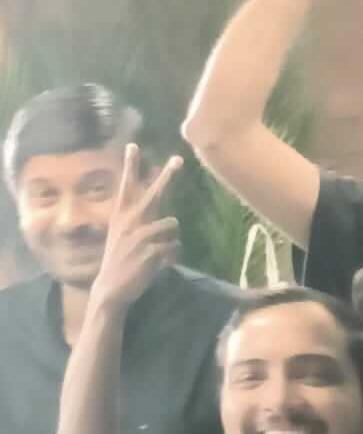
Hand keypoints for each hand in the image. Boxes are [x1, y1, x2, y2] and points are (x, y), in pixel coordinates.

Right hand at [88, 145, 181, 312]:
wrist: (112, 288)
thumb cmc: (122, 261)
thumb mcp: (125, 236)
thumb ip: (141, 221)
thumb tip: (164, 213)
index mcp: (121, 215)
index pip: (126, 186)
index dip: (130, 166)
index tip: (133, 145)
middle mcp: (129, 221)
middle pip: (154, 193)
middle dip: (167, 176)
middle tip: (179, 159)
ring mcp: (140, 235)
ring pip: (172, 224)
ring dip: (171, 239)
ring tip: (157, 252)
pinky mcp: (152, 250)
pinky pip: (175, 247)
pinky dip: (172, 256)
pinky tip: (159, 264)